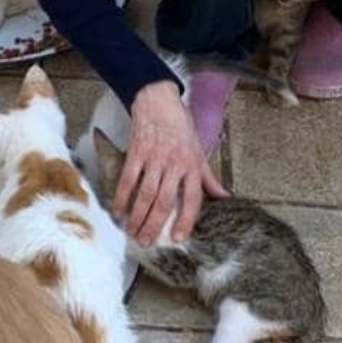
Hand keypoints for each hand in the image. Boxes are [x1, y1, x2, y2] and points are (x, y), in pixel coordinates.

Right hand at [114, 81, 229, 245]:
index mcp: (192, 165)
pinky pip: (128, 179)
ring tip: (132, 232)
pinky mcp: (136, 151)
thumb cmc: (180, 127)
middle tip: (146, 242)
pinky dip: (122, 197)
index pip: (192, 199)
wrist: (158, 101)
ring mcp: (154, 158)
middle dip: (154, 225)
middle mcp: (175, 164)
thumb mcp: (199, 151)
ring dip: (137, 216)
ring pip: (146, 193)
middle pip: (164, 201)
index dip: (185, 220)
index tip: (177, 238)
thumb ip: (209, 178)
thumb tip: (223, 197)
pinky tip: (118, 210)